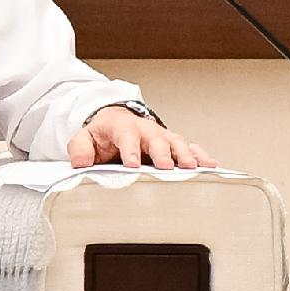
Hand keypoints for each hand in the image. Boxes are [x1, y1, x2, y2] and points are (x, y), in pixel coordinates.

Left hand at [76, 105, 214, 169]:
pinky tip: (210, 165)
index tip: (133, 164)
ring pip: (176, 142)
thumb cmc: (103, 135)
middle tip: (167, 166)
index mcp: (122, 127)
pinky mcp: (172, 145)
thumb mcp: (84, 138)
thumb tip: (80, 162)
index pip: (127, 136)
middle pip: (157, 139)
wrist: (115, 124)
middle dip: (163, 153)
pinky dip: (200, 155)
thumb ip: (79, 148)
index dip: (130, 149)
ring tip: (192, 167)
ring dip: (185, 154)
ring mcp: (161, 137)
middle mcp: (145, 130)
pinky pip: (189, 148)